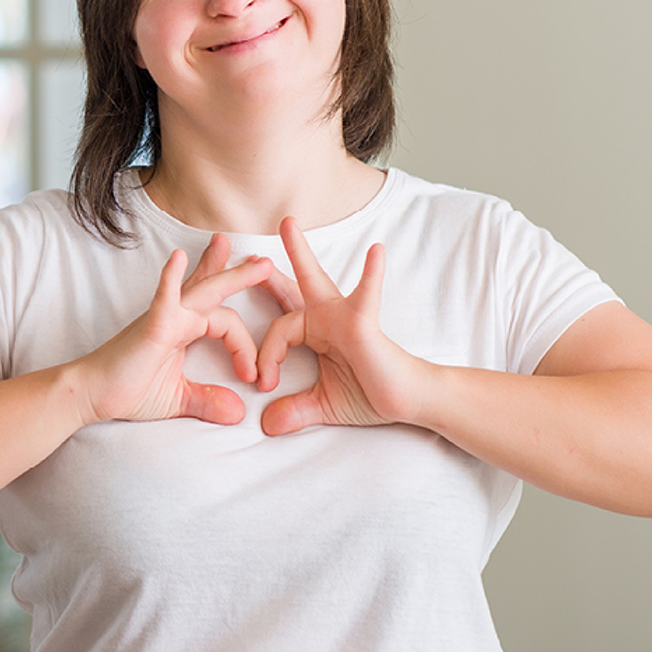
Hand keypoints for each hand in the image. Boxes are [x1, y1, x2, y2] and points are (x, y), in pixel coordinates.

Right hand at [78, 234, 272, 426]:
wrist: (90, 394)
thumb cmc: (126, 391)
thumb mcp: (178, 398)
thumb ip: (207, 400)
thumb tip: (238, 412)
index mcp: (184, 330)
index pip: (225, 323)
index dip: (244, 347)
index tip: (251, 376)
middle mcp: (176, 318)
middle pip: (215, 291)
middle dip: (241, 276)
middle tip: (267, 262)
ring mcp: (164, 318)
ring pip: (203, 291)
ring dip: (229, 274)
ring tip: (259, 262)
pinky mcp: (151, 327)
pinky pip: (164, 298)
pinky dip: (171, 278)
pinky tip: (178, 257)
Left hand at [256, 218, 428, 434]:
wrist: (408, 401)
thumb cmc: (371, 394)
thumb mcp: (323, 404)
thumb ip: (294, 411)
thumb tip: (267, 427)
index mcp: (314, 331)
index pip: (276, 331)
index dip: (265, 357)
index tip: (263, 383)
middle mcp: (325, 317)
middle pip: (289, 287)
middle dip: (267, 266)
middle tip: (242, 243)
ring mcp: (344, 315)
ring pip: (314, 282)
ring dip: (301, 253)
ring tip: (287, 225)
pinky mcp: (363, 322)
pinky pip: (366, 296)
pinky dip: (371, 276)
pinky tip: (376, 252)